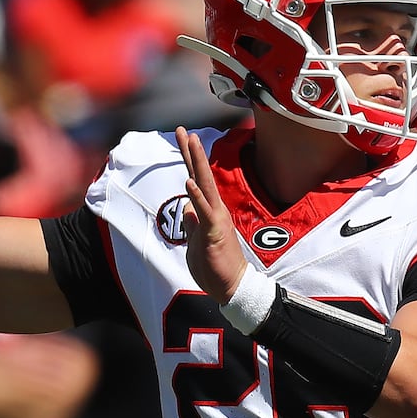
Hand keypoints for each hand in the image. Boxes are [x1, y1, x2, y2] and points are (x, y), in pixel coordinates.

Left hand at [175, 126, 246, 303]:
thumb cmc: (215, 266)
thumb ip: (193, 224)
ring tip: (192, 142)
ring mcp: (216, 219)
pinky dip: (197, 197)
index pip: (197, 180)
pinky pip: (205, 212)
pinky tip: (189, 183)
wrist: (232, 287)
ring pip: (205, 186)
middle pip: (201, 176)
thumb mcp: (197, 241)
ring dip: (198, 164)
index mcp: (210, 211)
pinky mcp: (215, 232)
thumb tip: (187, 209)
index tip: (184, 138)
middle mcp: (215, 210)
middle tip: (184, 130)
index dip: (190, 159)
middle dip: (192, 152)